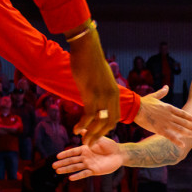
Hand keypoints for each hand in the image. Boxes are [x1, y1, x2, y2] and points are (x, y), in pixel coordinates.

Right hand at [53, 137, 123, 180]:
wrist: (119, 154)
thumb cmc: (110, 145)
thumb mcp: (99, 138)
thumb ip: (90, 135)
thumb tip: (81, 129)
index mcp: (85, 149)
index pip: (73, 152)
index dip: (65, 154)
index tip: (57, 156)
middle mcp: (85, 157)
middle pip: (72, 160)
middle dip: (62, 163)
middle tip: (53, 166)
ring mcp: (89, 164)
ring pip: (76, 167)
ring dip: (67, 169)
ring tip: (58, 171)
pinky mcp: (94, 171)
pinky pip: (84, 173)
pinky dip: (78, 176)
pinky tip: (70, 178)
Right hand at [67, 25, 120, 144]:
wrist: (87, 48)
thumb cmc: (90, 61)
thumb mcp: (100, 77)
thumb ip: (100, 88)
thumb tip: (95, 91)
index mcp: (114, 93)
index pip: (115, 116)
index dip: (107, 128)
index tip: (98, 134)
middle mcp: (111, 96)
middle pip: (110, 123)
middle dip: (100, 135)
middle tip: (90, 143)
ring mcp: (102, 96)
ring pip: (99, 122)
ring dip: (91, 134)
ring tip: (83, 142)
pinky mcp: (91, 94)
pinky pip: (88, 115)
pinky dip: (82, 125)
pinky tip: (76, 129)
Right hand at [134, 85, 191, 148]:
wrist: (136, 108)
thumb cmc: (143, 102)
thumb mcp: (154, 96)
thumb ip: (162, 93)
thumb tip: (166, 86)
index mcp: (168, 108)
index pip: (181, 113)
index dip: (189, 117)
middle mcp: (169, 115)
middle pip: (183, 122)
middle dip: (191, 126)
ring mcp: (165, 123)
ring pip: (179, 129)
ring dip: (187, 133)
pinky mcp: (160, 130)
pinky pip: (171, 137)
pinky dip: (177, 141)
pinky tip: (182, 145)